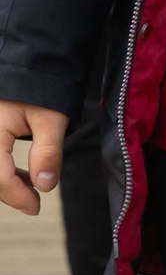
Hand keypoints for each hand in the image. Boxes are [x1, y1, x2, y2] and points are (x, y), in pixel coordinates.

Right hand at [0, 100, 65, 216]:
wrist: (33, 67)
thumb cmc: (42, 89)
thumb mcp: (51, 118)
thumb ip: (48, 151)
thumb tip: (46, 186)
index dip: (17, 196)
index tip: (36, 207)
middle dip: (10, 193)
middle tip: (33, 204)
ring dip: (6, 183)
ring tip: (31, 192)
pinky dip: (5, 173)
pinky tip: (25, 177)